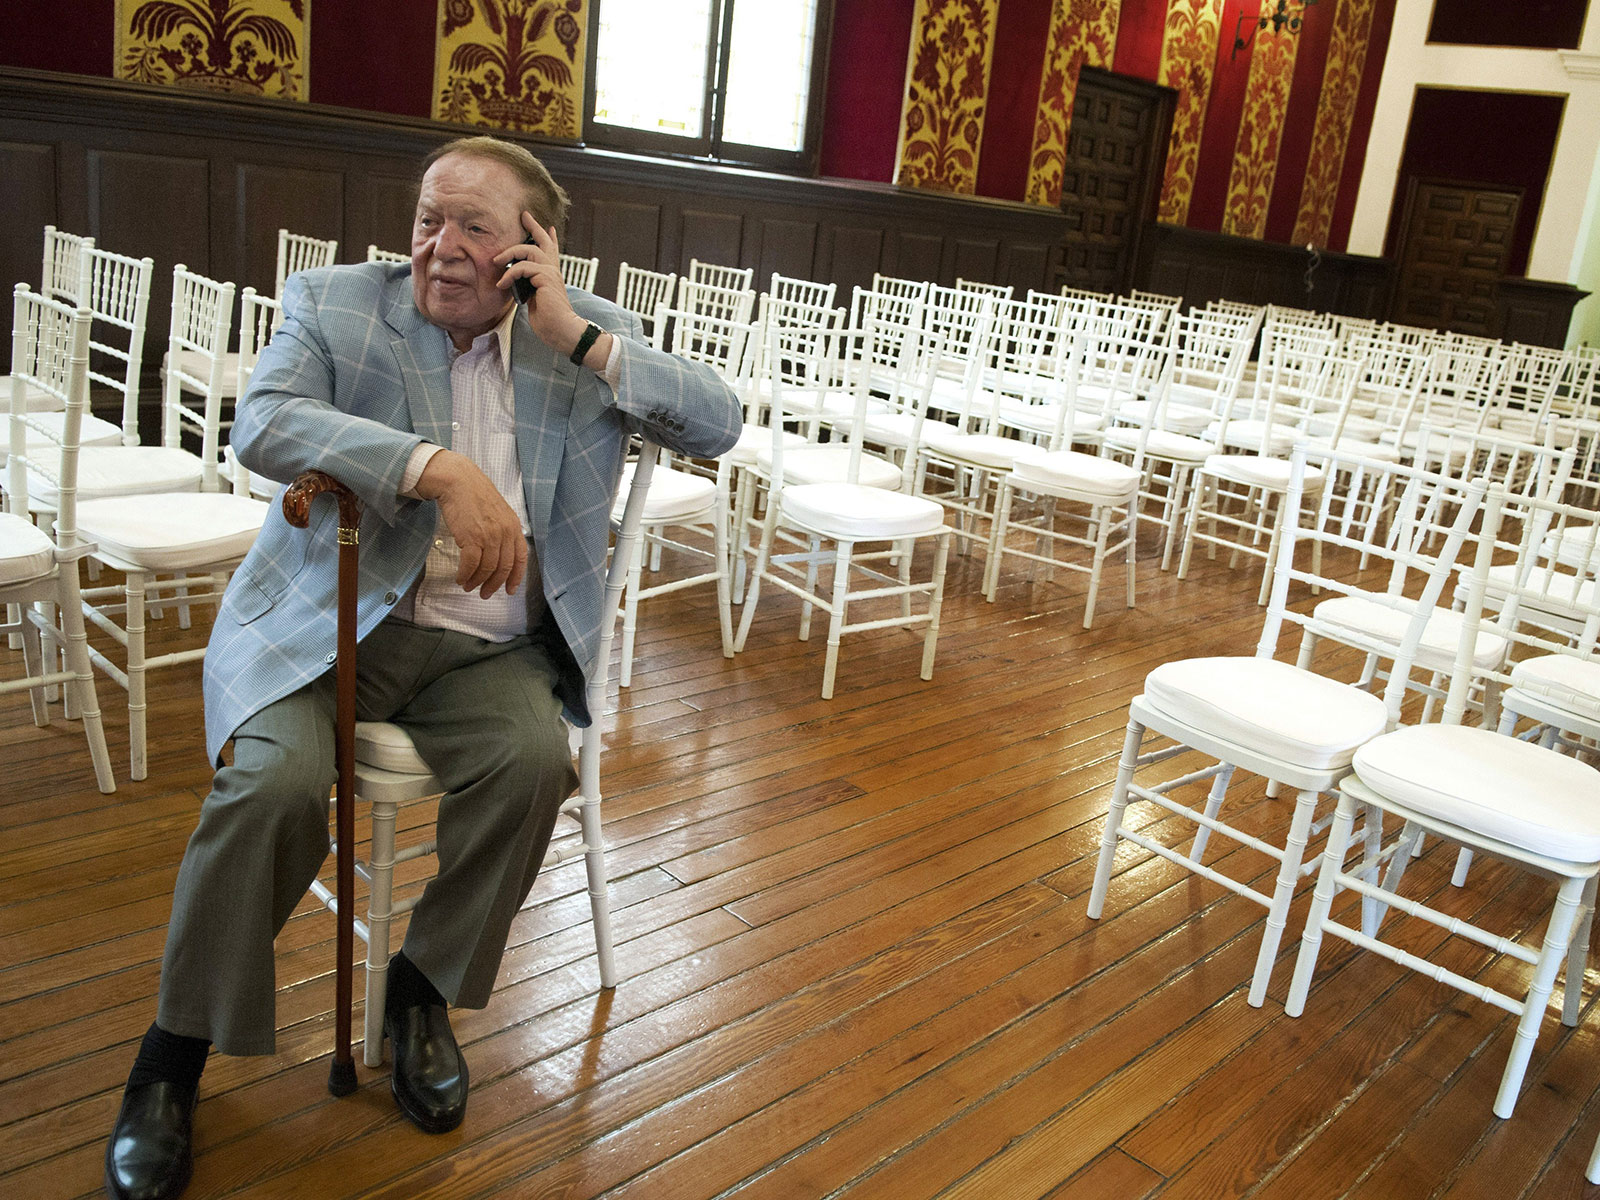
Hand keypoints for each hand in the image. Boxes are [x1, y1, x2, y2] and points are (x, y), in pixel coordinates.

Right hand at [413, 450, 527, 597]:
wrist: (457, 480)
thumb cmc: (474, 495)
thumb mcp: (498, 511)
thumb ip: (503, 530)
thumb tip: (500, 554)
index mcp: (514, 526)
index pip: (521, 558)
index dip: (516, 577)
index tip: (510, 590)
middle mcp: (505, 532)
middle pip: (503, 568)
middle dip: (494, 585)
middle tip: (485, 594)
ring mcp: (490, 535)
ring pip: (486, 569)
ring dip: (476, 581)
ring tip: (468, 586)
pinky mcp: (472, 537)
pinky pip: (470, 565)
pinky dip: (465, 575)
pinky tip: (460, 578)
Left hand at [494, 215, 581, 350]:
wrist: (562, 331)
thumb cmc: (549, 321)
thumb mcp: (535, 300)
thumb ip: (528, 288)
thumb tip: (514, 282)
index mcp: (551, 275)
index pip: (551, 251)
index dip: (549, 237)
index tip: (548, 227)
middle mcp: (553, 270)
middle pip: (543, 241)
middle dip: (533, 226)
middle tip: (524, 216)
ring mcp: (550, 273)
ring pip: (529, 250)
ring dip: (510, 253)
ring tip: (496, 261)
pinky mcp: (545, 278)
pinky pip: (522, 268)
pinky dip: (509, 274)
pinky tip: (502, 284)